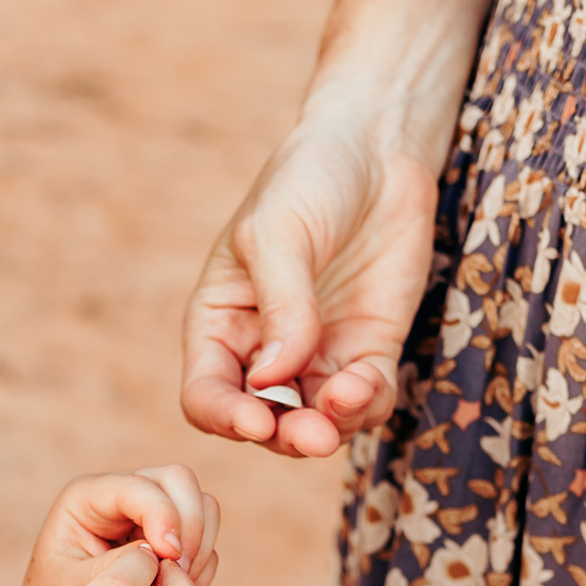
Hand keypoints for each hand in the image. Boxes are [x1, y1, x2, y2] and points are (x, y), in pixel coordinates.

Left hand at [8, 466, 220, 585]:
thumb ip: (116, 569)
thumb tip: (162, 554)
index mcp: (87, 498)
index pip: (138, 486)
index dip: (163, 516)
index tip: (172, 559)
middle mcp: (121, 494)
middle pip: (179, 480)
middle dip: (189, 528)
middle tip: (179, 576)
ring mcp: (150, 512)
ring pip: (203, 506)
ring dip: (199, 550)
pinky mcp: (170, 535)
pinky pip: (206, 539)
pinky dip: (200, 568)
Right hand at [180, 112, 441, 458]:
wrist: (380, 149)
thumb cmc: (309, 179)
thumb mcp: (278, 233)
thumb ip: (280, 306)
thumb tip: (274, 377)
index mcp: (220, 324)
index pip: (206, 393)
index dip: (225, 416)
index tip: (255, 419)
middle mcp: (263, 351)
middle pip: (263, 422)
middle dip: (286, 434)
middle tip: (313, 436)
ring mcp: (318, 356)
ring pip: (314, 423)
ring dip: (330, 427)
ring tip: (347, 401)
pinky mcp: (368, 352)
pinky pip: (365, 402)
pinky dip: (367, 405)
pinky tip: (368, 381)